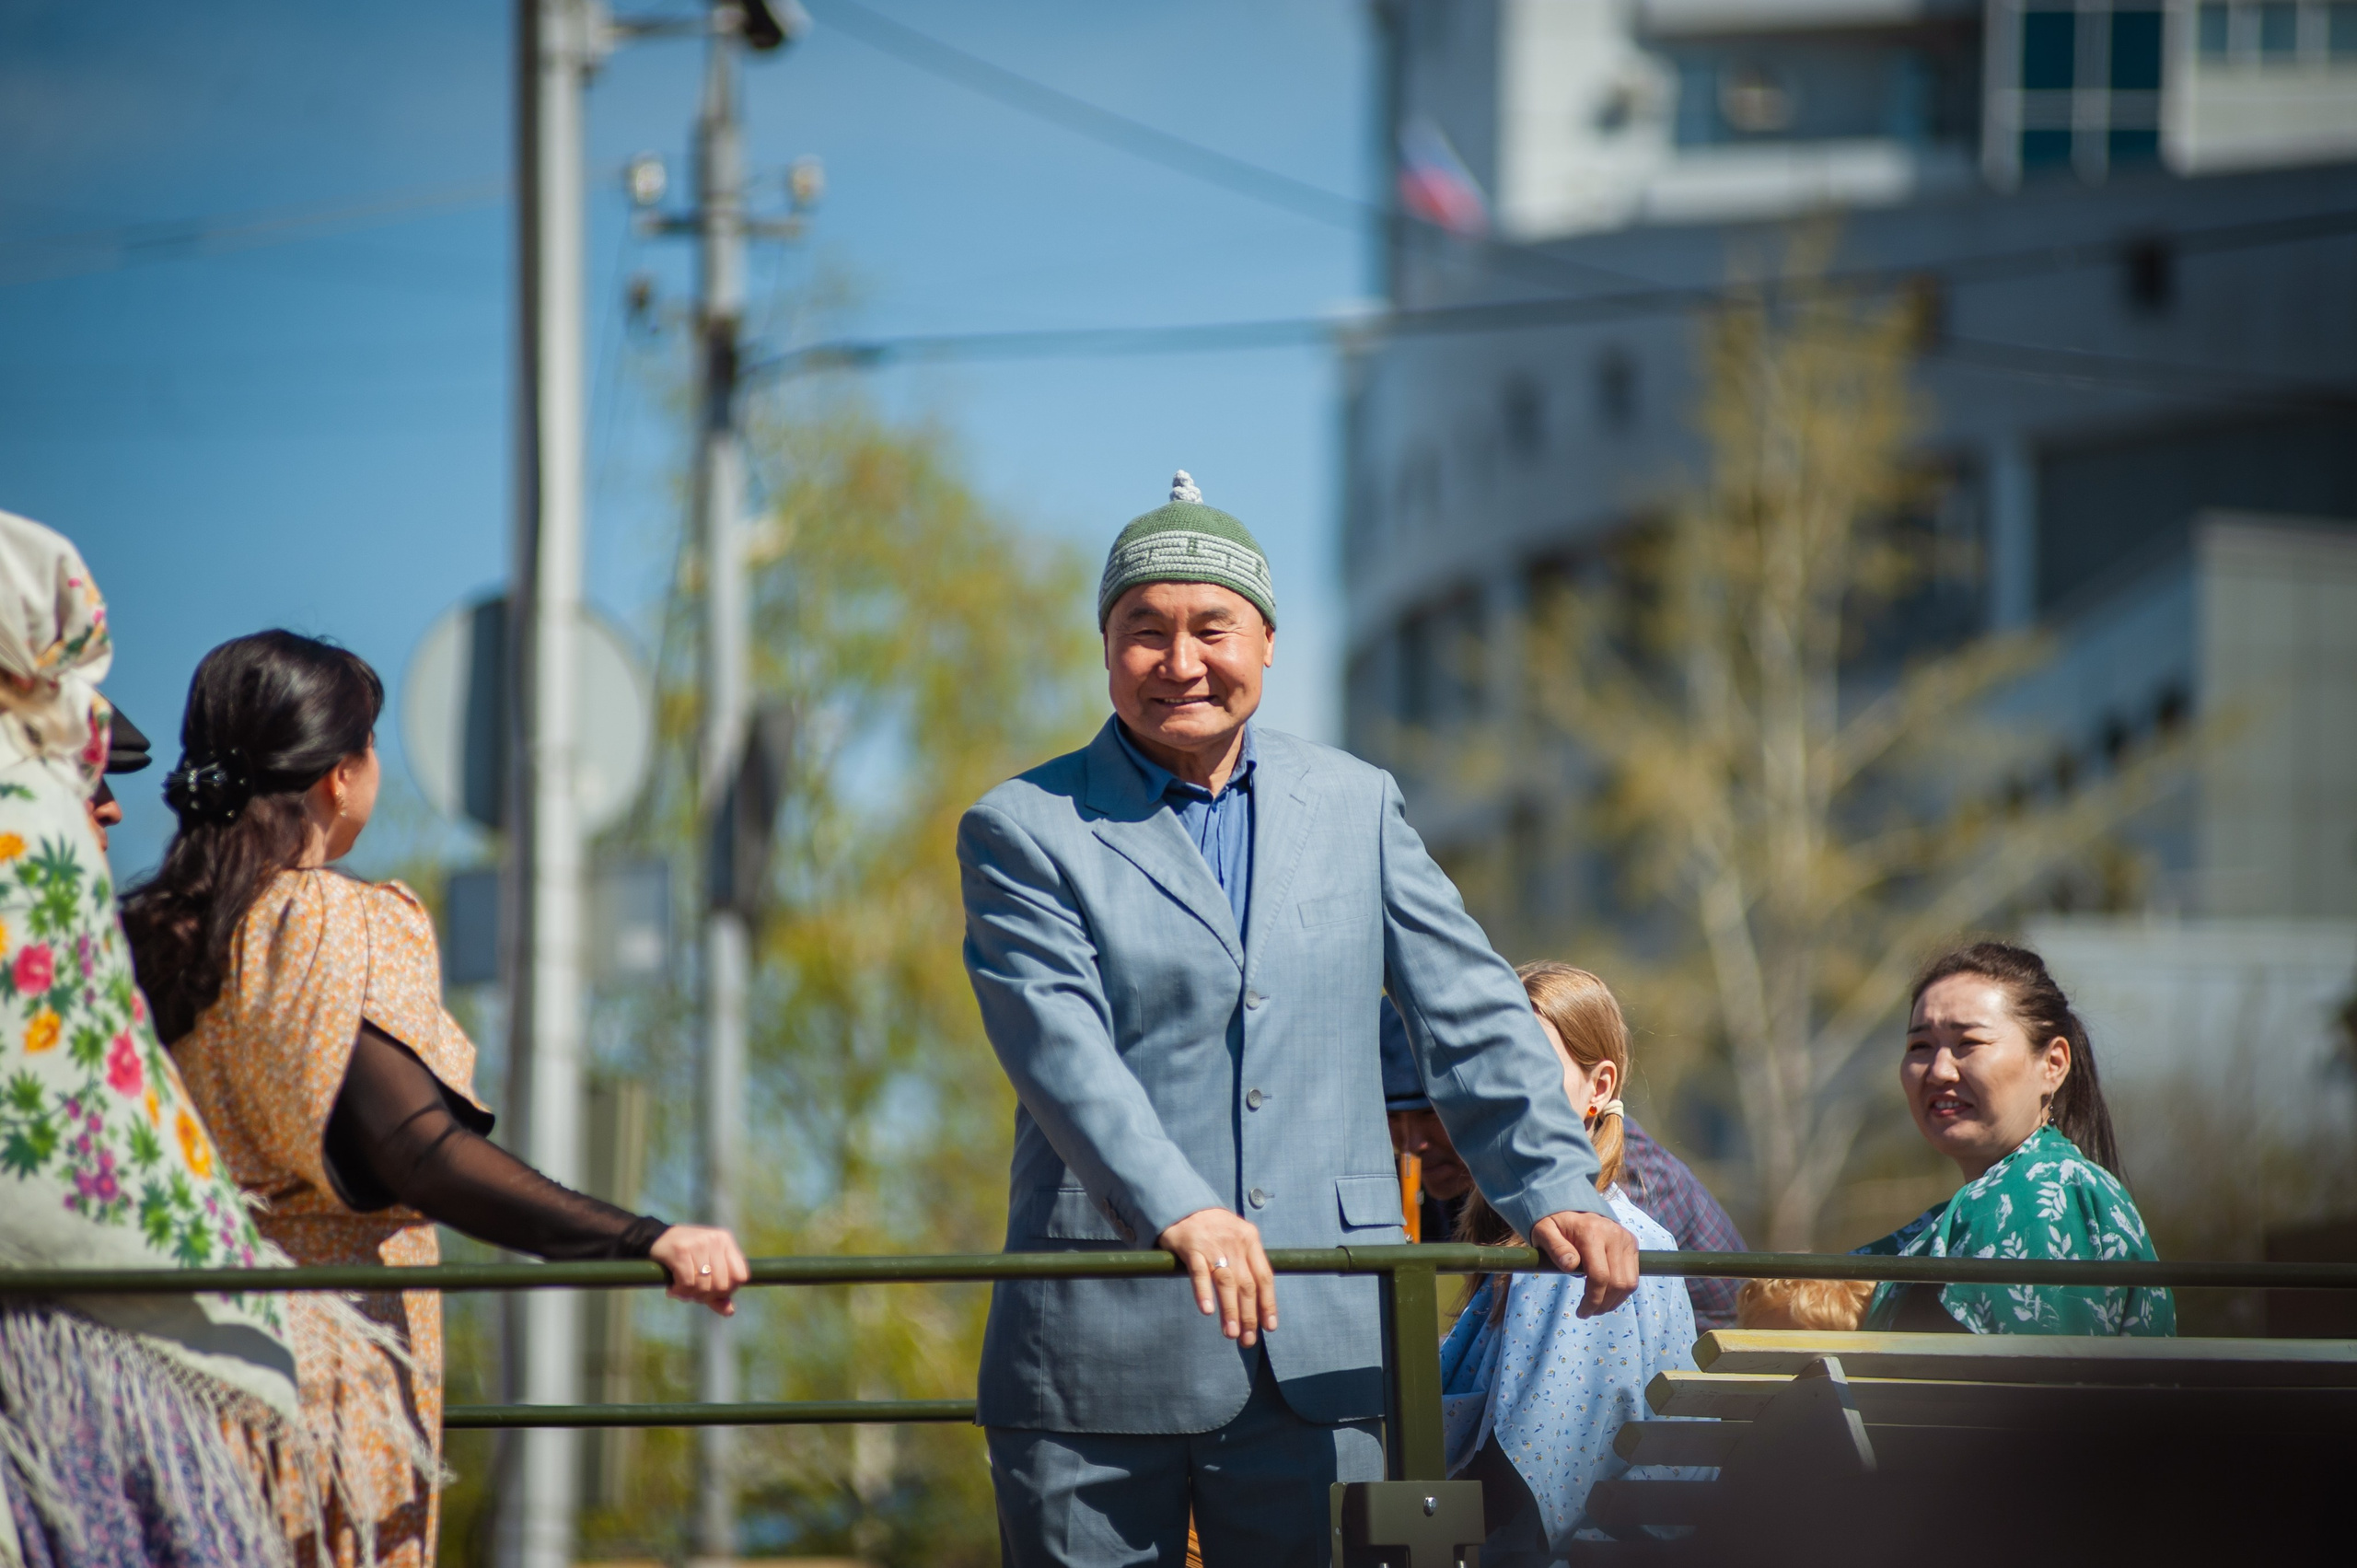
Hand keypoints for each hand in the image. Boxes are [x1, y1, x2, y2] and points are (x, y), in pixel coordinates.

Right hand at [649, 1225, 750, 1316]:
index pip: (741, 1275)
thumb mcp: (705, 1270)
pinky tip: (673, 1288)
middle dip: (706, 1296)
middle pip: (722, 1285)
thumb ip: (718, 1292)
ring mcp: (699, 1244)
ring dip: (691, 1295)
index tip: (713, 1291)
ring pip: (704, 1286)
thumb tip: (729, 1311)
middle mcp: (715, 1240)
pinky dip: (680, 1291)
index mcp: (726, 1242)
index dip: (728, 1290)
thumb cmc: (685, 1257)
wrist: (655, 1239)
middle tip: (693, 1293)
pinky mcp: (681, 1250)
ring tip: (682, 1290)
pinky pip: (687, 1283)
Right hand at [1157, 1208, 1277, 1345]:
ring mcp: (1213, 1244)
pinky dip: (1204, 1292)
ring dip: (1230, 1310)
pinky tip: (1208, 1310)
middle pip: (1247, 1284)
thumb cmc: (1214, 1228)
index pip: (1264, 1276)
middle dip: (1249, 1315)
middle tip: (1247, 1339)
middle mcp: (1235, 1242)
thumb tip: (1259, 1301)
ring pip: (1226, 1282)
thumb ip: (1248, 1262)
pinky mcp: (1191, 1246)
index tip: (1269, 1327)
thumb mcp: (1238, 1237)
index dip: (1268, 1303)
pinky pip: (1199, 1272)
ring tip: (1230, 1333)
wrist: (1184, 1205)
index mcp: (1251, 1240)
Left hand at [1529, 1209, 1639, 1316]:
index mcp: (1592, 1232)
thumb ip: (1555, 1248)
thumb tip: (1570, 1266)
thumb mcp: (1544, 1232)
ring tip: (1597, 1306)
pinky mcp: (1632, 1244)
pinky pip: (1633, 1277)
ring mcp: (1626, 1239)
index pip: (1600, 1276)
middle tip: (1587, 1311)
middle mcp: (1614, 1234)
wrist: (1572, 1208)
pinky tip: (1607, 1295)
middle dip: (1602, 1304)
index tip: (1581, 1312)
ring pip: (1629, 1283)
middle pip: (1617, 1283)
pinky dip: (1621, 1292)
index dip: (1592, 1300)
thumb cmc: (1555, 1225)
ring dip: (1614, 1301)